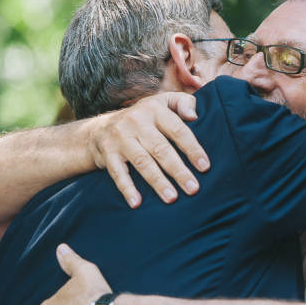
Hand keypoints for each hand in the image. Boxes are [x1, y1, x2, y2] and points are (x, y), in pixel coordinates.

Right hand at [88, 92, 209, 206]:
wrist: (101, 128)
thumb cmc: (144, 117)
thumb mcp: (163, 101)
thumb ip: (184, 103)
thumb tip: (194, 116)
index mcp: (154, 110)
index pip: (178, 130)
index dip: (192, 149)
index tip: (204, 167)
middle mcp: (136, 122)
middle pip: (161, 149)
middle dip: (178, 170)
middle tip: (193, 188)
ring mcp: (120, 138)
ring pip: (142, 162)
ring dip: (157, 181)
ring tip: (171, 198)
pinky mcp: (108, 153)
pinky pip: (118, 173)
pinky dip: (127, 188)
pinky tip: (137, 203)